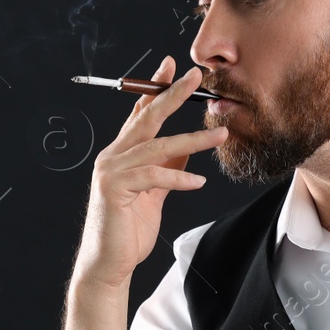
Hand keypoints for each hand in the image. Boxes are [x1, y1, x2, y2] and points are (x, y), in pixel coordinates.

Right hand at [73, 55, 227, 290]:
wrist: (109, 263)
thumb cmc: (129, 230)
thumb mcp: (154, 193)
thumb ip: (166, 168)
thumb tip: (187, 149)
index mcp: (121, 153)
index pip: (139, 113)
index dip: (155, 88)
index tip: (171, 66)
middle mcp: (113, 156)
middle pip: (147, 118)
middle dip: (172, 94)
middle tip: (196, 77)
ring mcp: (111, 171)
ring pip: (158, 147)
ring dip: (193, 139)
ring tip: (221, 134)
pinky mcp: (115, 189)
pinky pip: (153, 177)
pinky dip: (179, 179)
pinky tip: (198, 181)